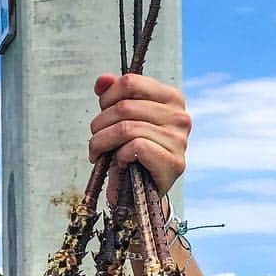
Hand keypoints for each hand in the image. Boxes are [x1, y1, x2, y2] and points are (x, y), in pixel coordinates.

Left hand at [88, 73, 189, 204]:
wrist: (141, 195)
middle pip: (123, 107)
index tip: (101, 118)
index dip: (106, 99)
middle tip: (95, 143)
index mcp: (171, 98)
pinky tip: (119, 163)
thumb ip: (113, 97)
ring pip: (126, 128)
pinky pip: (135, 147)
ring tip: (97, 154)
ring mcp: (180, 140)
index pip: (130, 82)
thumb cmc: (130, 155)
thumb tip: (102, 80)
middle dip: (99, 126)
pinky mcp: (174, 163)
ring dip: (101, 143)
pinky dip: (119, 156)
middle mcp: (180, 116)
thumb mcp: (120, 121)